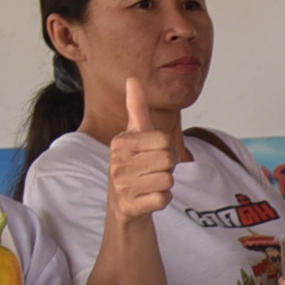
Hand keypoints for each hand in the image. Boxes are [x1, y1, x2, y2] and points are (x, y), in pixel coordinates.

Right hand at [106, 78, 176, 224]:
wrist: (123, 204)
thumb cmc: (134, 164)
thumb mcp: (135, 135)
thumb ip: (136, 107)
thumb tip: (132, 78)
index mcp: (120, 143)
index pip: (164, 140)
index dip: (167, 148)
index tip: (154, 154)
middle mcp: (116, 163)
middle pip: (168, 160)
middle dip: (168, 167)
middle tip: (152, 171)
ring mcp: (120, 186)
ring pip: (168, 180)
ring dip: (165, 184)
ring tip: (149, 184)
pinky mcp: (128, 206)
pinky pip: (163, 199)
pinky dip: (162, 200)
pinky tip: (148, 198)